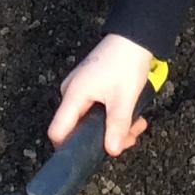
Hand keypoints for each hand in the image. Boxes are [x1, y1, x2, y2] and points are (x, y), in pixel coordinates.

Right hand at [48, 33, 155, 156]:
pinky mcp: (92, 87)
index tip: (88, 157)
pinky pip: (98, 110)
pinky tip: (133, 116)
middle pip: (79, 129)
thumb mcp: (124, 98)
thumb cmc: (125, 61)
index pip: (58, 131)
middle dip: (105, 138)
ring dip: (115, 128)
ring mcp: (82, 90)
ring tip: (136, 125)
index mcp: (73, 95)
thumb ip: (116, 126)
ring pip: (92, 121)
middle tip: (128, 138)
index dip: (68, 148)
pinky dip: (115, 116)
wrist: (134, 37)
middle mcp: (72, 93)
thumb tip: (111, 151)